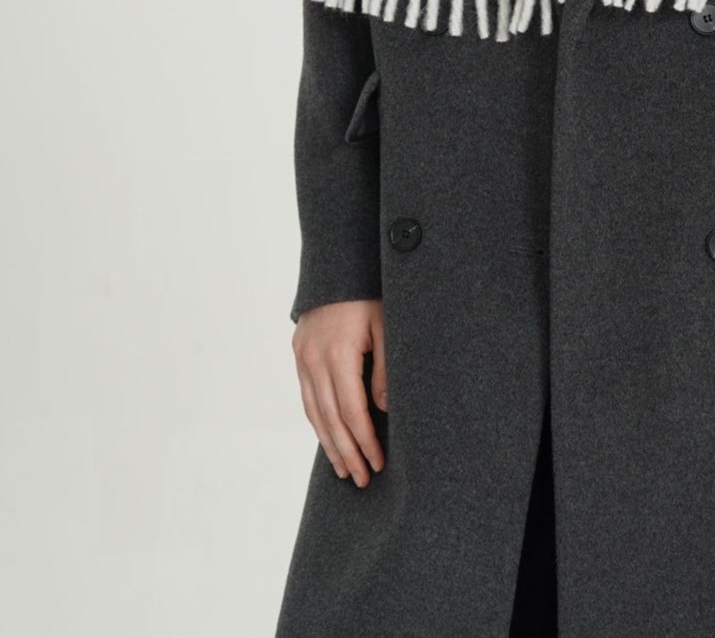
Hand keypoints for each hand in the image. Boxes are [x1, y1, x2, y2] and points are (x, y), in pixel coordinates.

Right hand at [292, 298, 387, 487]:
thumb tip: (384, 411)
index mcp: (338, 353)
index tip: (377, 462)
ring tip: (344, 469)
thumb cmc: (369, 293)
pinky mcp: (299, 354)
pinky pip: (307, 397)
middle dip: (347, 451)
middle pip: (331, 418)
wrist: (337, 264)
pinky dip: (317, 422)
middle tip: (362, 478)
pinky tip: (328, 438)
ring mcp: (303, 357)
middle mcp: (315, 359)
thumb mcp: (386, 325)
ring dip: (329, 444)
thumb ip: (386, 369)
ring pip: (314, 412)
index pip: (352, 410)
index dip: (365, 440)